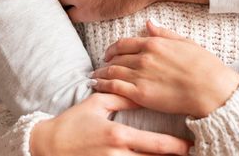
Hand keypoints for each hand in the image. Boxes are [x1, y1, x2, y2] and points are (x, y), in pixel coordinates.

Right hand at [30, 92, 190, 155]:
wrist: (46, 146)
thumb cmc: (72, 123)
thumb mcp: (96, 104)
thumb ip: (121, 97)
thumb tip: (142, 90)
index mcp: (118, 135)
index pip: (155, 144)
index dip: (176, 146)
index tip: (192, 145)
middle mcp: (117, 155)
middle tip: (192, 153)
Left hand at [91, 20, 238, 117]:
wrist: (212, 89)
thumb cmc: (204, 66)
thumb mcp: (185, 42)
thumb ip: (164, 33)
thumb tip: (149, 23)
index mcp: (154, 44)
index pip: (124, 44)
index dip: (113, 49)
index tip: (108, 54)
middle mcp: (144, 57)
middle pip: (116, 58)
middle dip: (106, 63)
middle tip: (100, 67)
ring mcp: (141, 75)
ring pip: (112, 72)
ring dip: (100, 75)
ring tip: (94, 78)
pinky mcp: (141, 94)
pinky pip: (115, 88)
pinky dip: (102, 86)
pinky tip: (96, 88)